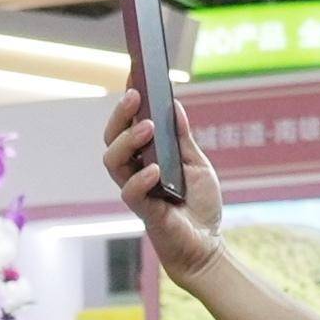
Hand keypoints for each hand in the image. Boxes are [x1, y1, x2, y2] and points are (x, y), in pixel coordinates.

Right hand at [105, 86, 226, 287]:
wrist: (206, 247)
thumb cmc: (199, 208)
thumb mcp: (196, 164)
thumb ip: (182, 138)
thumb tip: (173, 104)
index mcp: (145, 158)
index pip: (129, 125)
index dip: (128, 101)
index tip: (133, 73)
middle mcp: (134, 172)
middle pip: (112, 138)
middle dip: (121, 115)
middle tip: (136, 95)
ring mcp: (136, 191)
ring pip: (113, 161)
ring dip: (128, 140)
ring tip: (147, 127)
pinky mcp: (143, 212)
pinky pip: (131, 192)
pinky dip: (141, 178)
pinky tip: (156, 169)